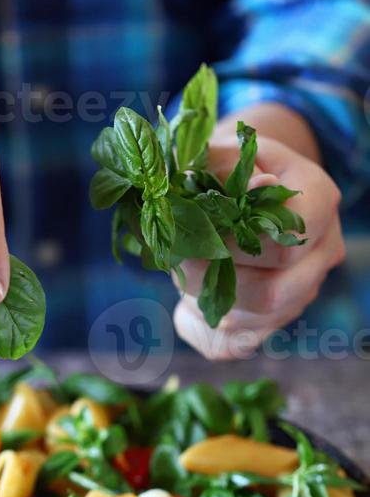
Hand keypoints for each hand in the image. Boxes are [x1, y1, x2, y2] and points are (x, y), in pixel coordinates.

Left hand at [173, 123, 344, 358]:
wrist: (239, 189)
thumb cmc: (226, 168)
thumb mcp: (221, 150)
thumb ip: (225, 165)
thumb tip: (255, 189)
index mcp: (319, 204)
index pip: (284, 245)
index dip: (231, 246)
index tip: (189, 233)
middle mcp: (321, 254)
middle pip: (272, 293)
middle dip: (211, 279)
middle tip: (176, 259)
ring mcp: (300, 294)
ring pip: (251, 322)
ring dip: (205, 303)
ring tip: (182, 272)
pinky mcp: (271, 323)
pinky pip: (233, 345)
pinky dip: (200, 328)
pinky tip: (187, 302)